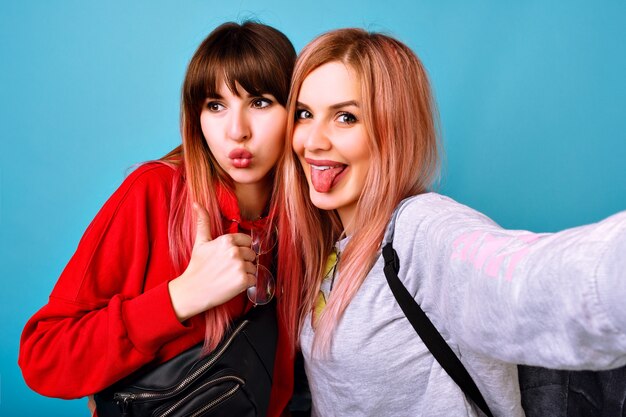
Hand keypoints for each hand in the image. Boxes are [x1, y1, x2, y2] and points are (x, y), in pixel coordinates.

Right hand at [168, 203, 256, 321]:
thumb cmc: (197, 266)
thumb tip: (196, 203)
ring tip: (229, 276)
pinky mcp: (243, 281)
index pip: (247, 240)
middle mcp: (235, 251)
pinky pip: (254, 279)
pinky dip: (247, 283)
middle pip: (252, 254)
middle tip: (228, 268)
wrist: (192, 291)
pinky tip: (233, 284)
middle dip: (243, 261)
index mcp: (227, 240)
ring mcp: (240, 266)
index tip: (229, 256)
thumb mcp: (200, 241)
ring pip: (254, 267)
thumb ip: (203, 221)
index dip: (240, 248)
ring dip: (245, 272)